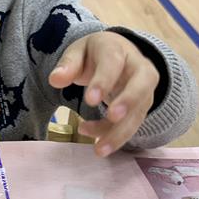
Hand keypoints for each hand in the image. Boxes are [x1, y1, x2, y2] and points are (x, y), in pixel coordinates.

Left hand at [48, 31, 159, 157]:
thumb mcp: (78, 53)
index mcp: (117, 49)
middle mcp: (138, 67)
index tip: (90, 100)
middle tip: (112, 117)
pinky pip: (133, 123)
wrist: (118, 55)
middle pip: (142, 82)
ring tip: (99, 149)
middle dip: (128, 100)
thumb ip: (68, 65)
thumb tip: (55, 79)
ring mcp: (144, 88)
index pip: (113, 62)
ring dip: (121, 131)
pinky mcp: (143, 106)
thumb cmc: (95, 55)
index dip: (104, 81)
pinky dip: (117, 137)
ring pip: (139, 109)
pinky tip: (99, 145)